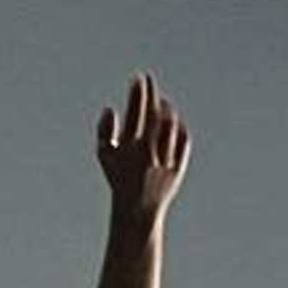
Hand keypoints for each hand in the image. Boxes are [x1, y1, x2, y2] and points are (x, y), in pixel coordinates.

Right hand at [95, 74, 191, 218]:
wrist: (137, 208)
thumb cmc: (118, 178)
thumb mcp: (104, 155)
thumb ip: (104, 130)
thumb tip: (110, 108)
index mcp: (129, 146)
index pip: (136, 111)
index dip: (138, 92)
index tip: (139, 78)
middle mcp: (148, 152)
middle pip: (154, 115)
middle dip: (151, 94)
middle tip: (150, 80)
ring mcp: (164, 160)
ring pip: (171, 126)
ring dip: (166, 110)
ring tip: (162, 102)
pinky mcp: (178, 168)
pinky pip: (182, 142)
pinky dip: (179, 128)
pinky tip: (174, 121)